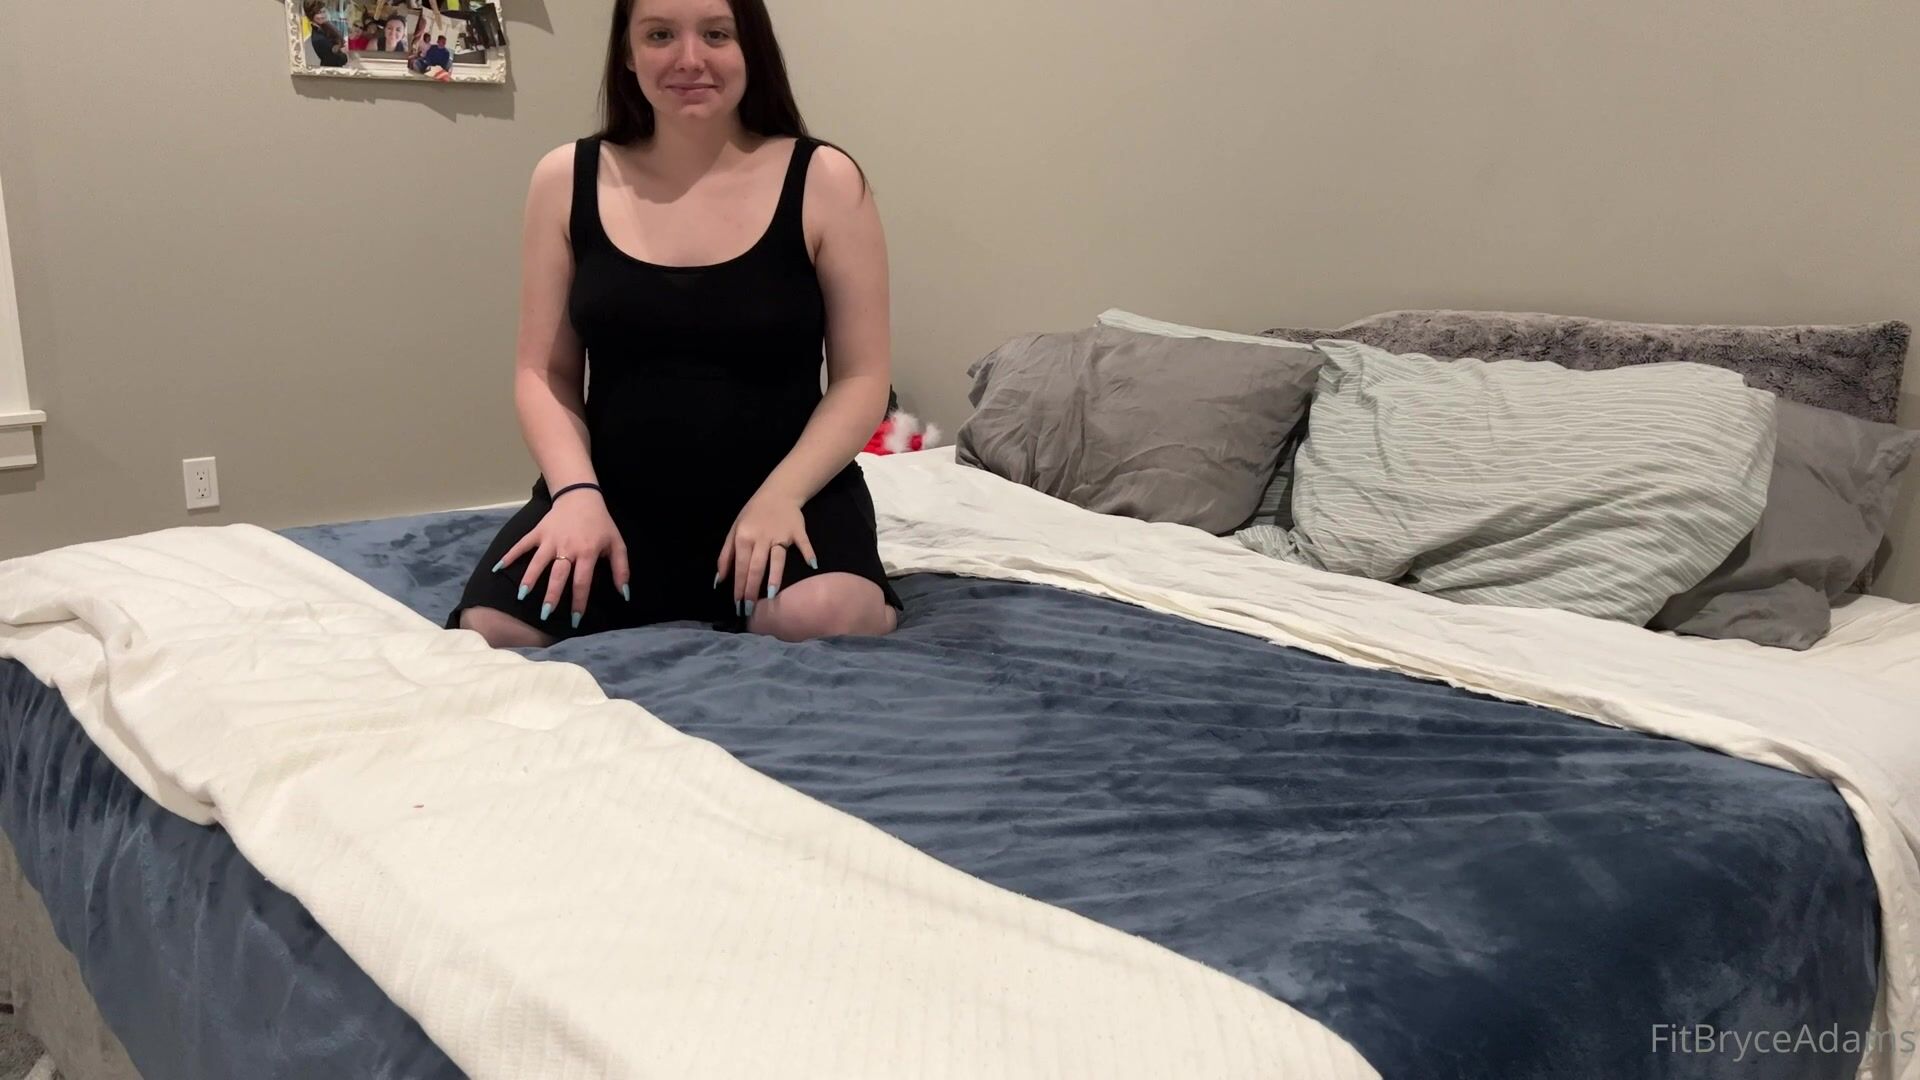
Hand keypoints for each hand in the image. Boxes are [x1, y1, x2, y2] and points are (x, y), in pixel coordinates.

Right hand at [494, 489, 630, 628]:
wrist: (581, 496)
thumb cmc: (601, 524)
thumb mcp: (617, 544)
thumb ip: (621, 569)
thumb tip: (623, 594)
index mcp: (587, 552)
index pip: (582, 581)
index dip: (579, 601)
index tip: (576, 619)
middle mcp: (567, 547)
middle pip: (558, 575)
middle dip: (551, 596)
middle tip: (546, 614)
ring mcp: (550, 539)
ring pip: (538, 562)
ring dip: (529, 579)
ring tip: (522, 596)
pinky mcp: (538, 532)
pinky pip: (522, 544)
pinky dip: (510, 555)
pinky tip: (498, 568)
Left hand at [716, 492, 816, 616]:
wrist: (778, 492)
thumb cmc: (753, 515)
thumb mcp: (735, 529)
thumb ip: (726, 555)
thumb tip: (719, 580)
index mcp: (743, 536)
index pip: (740, 565)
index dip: (738, 585)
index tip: (737, 604)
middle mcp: (761, 537)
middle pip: (756, 566)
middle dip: (751, 589)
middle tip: (749, 608)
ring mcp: (780, 534)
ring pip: (777, 558)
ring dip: (774, 576)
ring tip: (771, 594)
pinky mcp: (797, 531)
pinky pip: (803, 543)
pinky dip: (808, 553)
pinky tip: (812, 564)